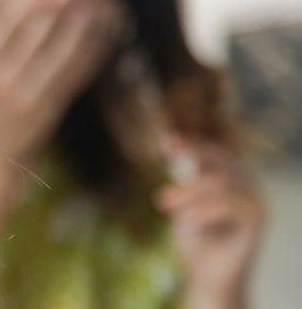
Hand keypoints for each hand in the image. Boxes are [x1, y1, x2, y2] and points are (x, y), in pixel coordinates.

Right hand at [0, 0, 125, 158]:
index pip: (2, 29)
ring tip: (88, 8)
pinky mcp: (49, 109)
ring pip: (57, 55)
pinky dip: (87, 57)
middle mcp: (2, 84)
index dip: (23, 5)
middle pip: (32, 37)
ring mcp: (27, 97)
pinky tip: (97, 40)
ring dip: (75, 29)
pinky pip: (72, 77)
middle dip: (51, 10)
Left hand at [157, 140, 264, 308]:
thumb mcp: (184, 204)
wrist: (209, 280)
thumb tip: (169, 139)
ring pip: (222, 183)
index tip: (167, 140)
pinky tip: (187, 222)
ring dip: (188, 191)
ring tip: (163, 202)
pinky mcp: (256, 222)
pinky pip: (230, 205)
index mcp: (233, 180)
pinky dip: (204, 211)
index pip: (217, 153)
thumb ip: (183, 177)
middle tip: (165, 165)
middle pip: (223, 161)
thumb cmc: (196, 241)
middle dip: (192, 160)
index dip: (194, 144)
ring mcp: (255, 203)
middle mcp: (248, 188)